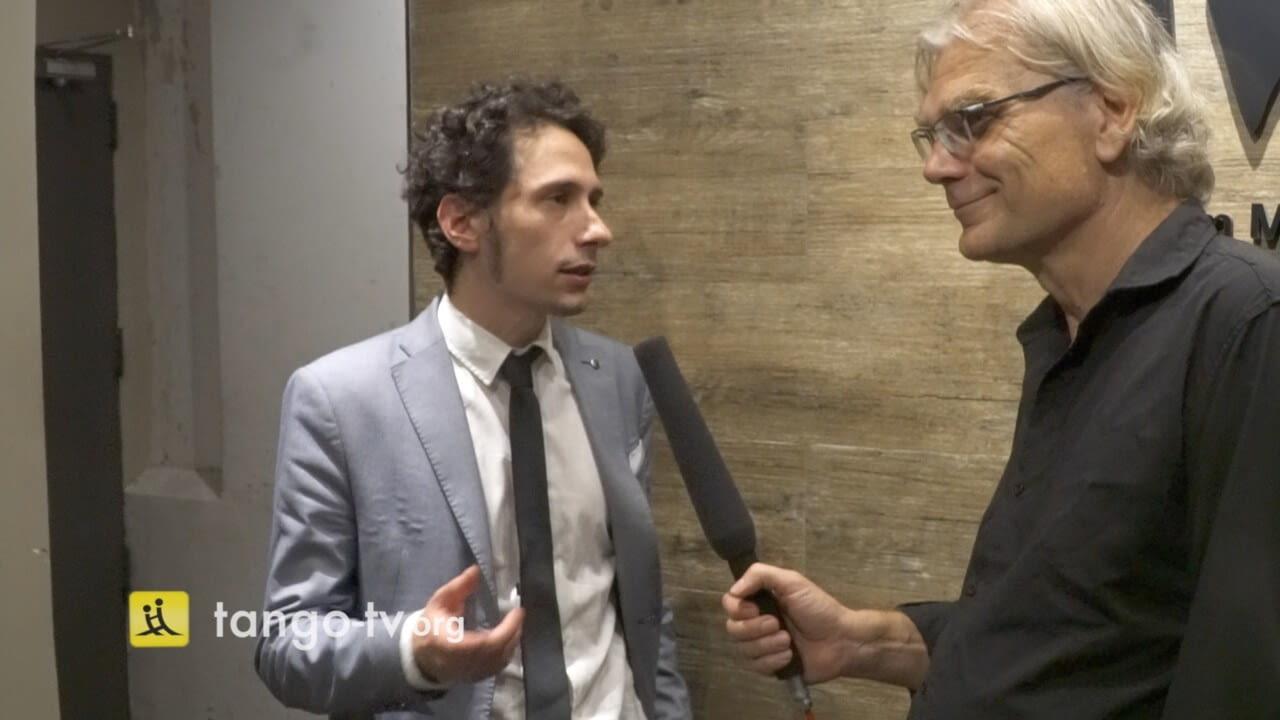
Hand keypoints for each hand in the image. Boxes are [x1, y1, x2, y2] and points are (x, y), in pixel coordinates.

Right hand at [410, 565, 522, 684]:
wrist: (421, 655)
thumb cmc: (430, 626)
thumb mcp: (439, 602)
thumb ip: (458, 587)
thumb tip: (476, 570)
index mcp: (448, 645)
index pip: (483, 643)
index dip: (505, 630)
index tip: (517, 612)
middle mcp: (460, 663)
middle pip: (495, 653)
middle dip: (512, 633)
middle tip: (518, 616)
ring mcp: (469, 673)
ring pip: (499, 662)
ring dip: (512, 642)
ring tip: (516, 624)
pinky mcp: (475, 677)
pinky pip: (497, 667)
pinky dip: (507, 652)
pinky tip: (509, 638)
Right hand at [722, 563, 929, 688]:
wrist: (841, 640)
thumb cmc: (819, 608)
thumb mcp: (792, 582)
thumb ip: (760, 575)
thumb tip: (734, 590)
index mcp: (760, 601)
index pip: (730, 604)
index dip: (738, 608)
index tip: (756, 609)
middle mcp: (756, 623)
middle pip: (733, 629)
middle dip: (755, 629)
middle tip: (778, 625)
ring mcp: (763, 646)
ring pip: (744, 650)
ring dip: (768, 645)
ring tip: (789, 641)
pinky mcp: (771, 666)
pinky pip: (757, 667)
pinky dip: (774, 660)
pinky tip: (790, 656)